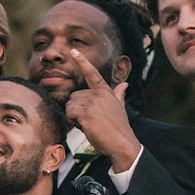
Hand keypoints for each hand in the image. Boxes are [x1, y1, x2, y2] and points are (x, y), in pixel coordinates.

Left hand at [65, 49, 140, 173]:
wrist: (122, 143)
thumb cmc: (118, 128)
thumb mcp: (119, 107)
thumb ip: (119, 94)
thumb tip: (125, 84)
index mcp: (106, 91)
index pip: (92, 74)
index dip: (82, 62)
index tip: (73, 51)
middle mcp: (99, 94)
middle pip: (73, 97)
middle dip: (77, 110)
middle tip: (91, 120)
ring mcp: (93, 102)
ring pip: (69, 106)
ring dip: (75, 118)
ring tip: (90, 124)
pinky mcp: (86, 112)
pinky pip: (69, 114)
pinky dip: (74, 122)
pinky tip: (87, 127)